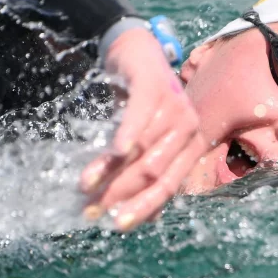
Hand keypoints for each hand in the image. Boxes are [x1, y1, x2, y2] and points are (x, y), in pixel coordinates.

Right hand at [79, 28, 208, 230]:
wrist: (136, 52)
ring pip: (141, 150)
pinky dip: (126, 136)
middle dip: (120, 193)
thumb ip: (150, 171)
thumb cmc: (141, 103)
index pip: (169, 186)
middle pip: (153, 171)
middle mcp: (190, 127)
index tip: (117, 225)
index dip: (143, 207)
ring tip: (85, 185)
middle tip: (90, 208)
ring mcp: (176, 105)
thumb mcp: (147, 139)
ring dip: (111, 170)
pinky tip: (113, 152)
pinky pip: (140, 117)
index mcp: (192, 145)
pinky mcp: (156, 86)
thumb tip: (149, 218)